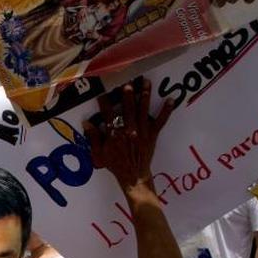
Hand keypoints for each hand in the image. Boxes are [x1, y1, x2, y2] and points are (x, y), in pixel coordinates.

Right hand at [84, 79, 173, 193]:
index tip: (103, 91)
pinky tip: (170, 100)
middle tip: (128, 82)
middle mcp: (128, 130)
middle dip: (128, 94)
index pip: (107, 114)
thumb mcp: (99, 153)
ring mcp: (141, 132)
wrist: (133, 176)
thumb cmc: (115, 164)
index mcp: (114, 134)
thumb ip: (93, 137)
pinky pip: (160, 121)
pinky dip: (166, 111)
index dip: (104, 102)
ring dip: (145, 95)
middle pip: (128, 108)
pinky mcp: (152, 135)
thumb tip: (86, 123)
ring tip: (146, 81)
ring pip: (143, 110)